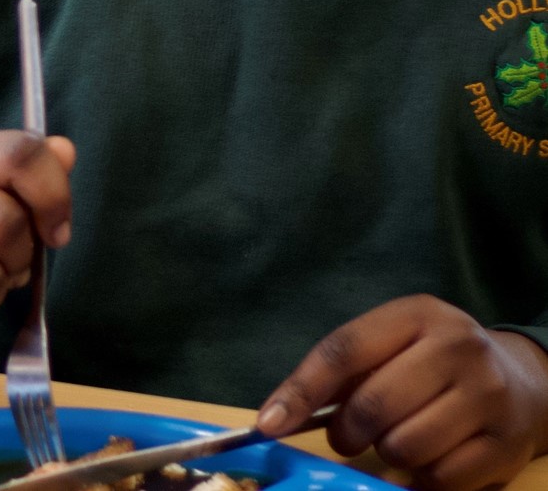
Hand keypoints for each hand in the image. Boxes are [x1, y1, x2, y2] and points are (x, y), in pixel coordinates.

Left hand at [258, 295, 547, 490]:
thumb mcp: (390, 342)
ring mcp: (487, 395)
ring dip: (388, 453)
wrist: (519, 376)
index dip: (301, 390)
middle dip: (347, 433)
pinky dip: (422, 477)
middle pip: (373, 405)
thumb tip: (278, 415)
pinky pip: (442, 479)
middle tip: (346, 437)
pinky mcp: (507, 443)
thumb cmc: (431, 358)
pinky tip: (429, 456)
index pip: (343, 350)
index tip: (269, 424)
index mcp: (415, 314)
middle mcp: (456, 347)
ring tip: (398, 437)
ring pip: (406, 446)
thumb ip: (340, 370)